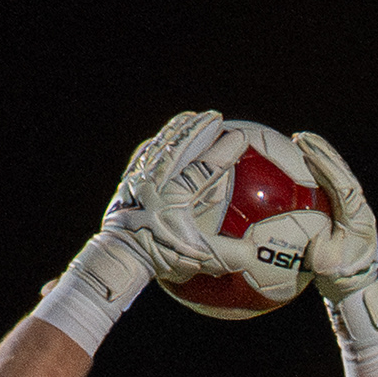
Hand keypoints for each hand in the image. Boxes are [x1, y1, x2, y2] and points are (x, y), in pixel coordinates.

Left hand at [98, 109, 227, 282]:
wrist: (122, 257)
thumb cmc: (162, 259)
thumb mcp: (199, 260)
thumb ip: (228, 255)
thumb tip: (255, 252)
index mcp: (174, 199)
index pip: (203, 169)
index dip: (224, 151)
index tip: (241, 137)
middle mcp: (155, 183)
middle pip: (179, 147)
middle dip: (199, 129)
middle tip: (216, 117)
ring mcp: (139, 179)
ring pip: (160, 146)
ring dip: (178, 130)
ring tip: (191, 117)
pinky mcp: (128, 181)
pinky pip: (143, 155)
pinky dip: (155, 144)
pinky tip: (162, 138)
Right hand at [291, 129, 377, 298]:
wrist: (356, 285)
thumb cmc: (339, 277)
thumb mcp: (326, 264)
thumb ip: (317, 247)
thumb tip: (301, 232)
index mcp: (357, 217)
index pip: (342, 185)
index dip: (325, 168)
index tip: (307, 153)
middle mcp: (360, 207)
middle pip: (342, 172)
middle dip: (322, 152)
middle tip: (301, 137)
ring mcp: (356, 207)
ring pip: (340, 174)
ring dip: (323, 156)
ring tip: (304, 140)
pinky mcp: (349, 209)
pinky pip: (334, 184)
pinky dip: (322, 169)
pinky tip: (305, 160)